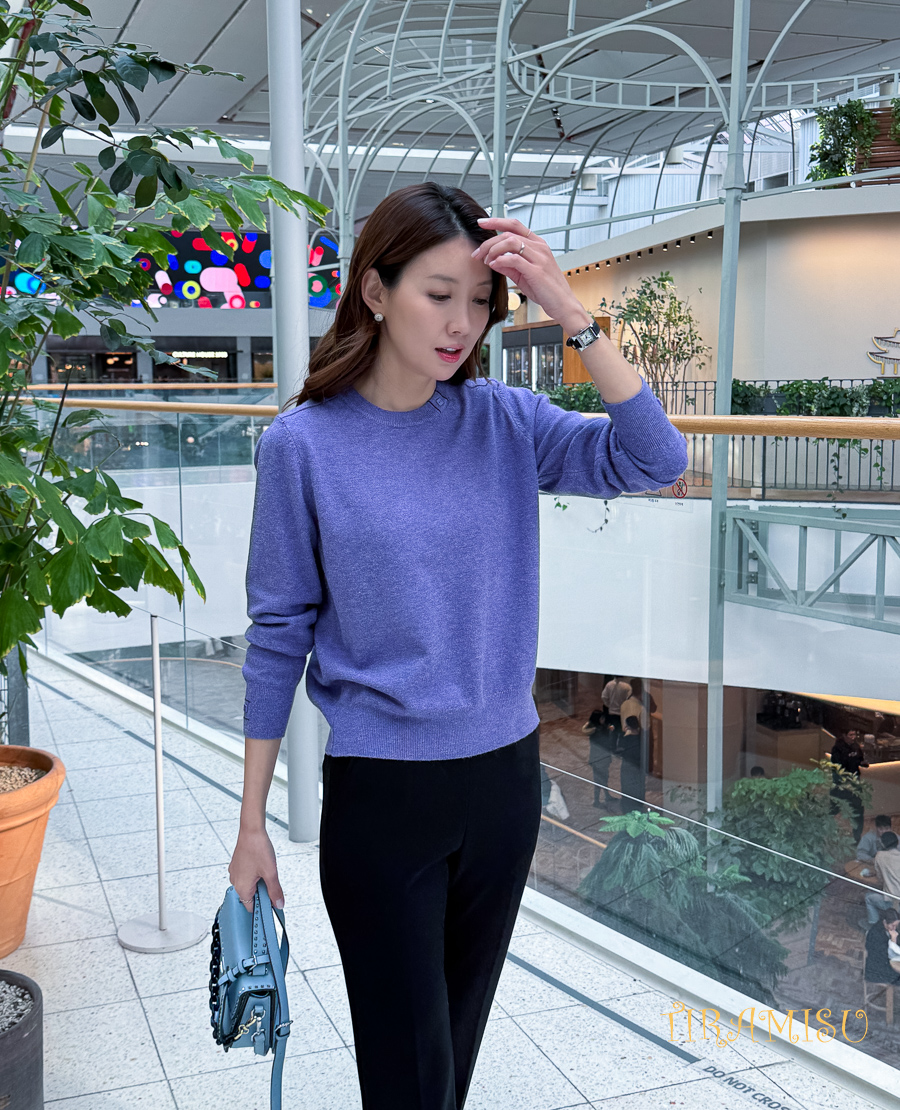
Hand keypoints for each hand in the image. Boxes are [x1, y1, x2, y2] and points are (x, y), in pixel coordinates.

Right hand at [228, 827, 283, 912]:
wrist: (251, 830)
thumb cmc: (258, 849)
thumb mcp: (271, 873)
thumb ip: (275, 891)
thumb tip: (278, 904)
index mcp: (241, 888)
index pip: (251, 908)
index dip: (263, 907)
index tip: (272, 904)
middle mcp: (235, 882)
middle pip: (251, 896)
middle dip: (262, 892)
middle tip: (272, 883)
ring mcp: (235, 873)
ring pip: (249, 885)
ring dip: (259, 882)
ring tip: (267, 871)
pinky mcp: (237, 865)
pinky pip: (246, 876)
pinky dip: (255, 874)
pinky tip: (262, 866)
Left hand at [473, 216, 591, 334]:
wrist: (563, 304)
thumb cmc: (546, 290)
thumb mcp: (523, 275)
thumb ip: (508, 266)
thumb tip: (491, 260)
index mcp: (538, 244)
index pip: (515, 225)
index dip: (497, 221)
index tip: (482, 223)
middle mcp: (539, 247)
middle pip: (508, 233)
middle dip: (489, 242)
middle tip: (477, 253)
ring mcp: (539, 258)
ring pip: (510, 242)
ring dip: (493, 250)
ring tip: (486, 260)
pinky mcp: (537, 271)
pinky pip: (515, 259)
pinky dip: (501, 260)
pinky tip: (494, 264)